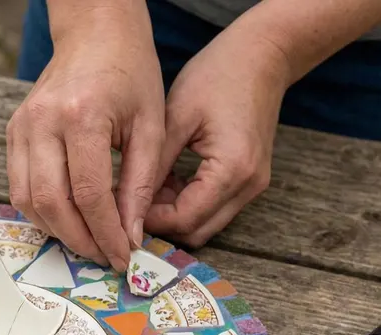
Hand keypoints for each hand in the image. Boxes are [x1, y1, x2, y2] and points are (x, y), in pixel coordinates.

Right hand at [7, 5, 164, 270]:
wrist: (94, 34)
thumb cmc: (131, 73)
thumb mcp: (151, 126)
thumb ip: (141, 183)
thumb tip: (130, 235)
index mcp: (82, 115)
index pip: (89, 193)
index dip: (106, 233)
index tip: (123, 256)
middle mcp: (43, 122)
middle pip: (52, 203)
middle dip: (79, 239)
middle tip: (103, 256)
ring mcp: (21, 127)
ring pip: (28, 200)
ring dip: (57, 230)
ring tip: (87, 241)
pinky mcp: (13, 132)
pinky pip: (20, 186)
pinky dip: (42, 211)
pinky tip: (68, 218)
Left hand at [145, 29, 289, 246]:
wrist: (263, 55)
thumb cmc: (218, 75)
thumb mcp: (175, 119)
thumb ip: (154, 166)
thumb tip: (127, 201)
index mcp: (232, 170)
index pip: (183, 220)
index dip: (147, 220)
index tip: (117, 208)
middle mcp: (248, 186)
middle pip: (196, 232)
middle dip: (160, 224)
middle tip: (127, 203)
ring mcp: (253, 185)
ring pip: (205, 224)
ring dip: (173, 215)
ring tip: (144, 189)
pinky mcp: (250, 180)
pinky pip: (214, 208)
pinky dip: (188, 203)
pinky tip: (165, 181)